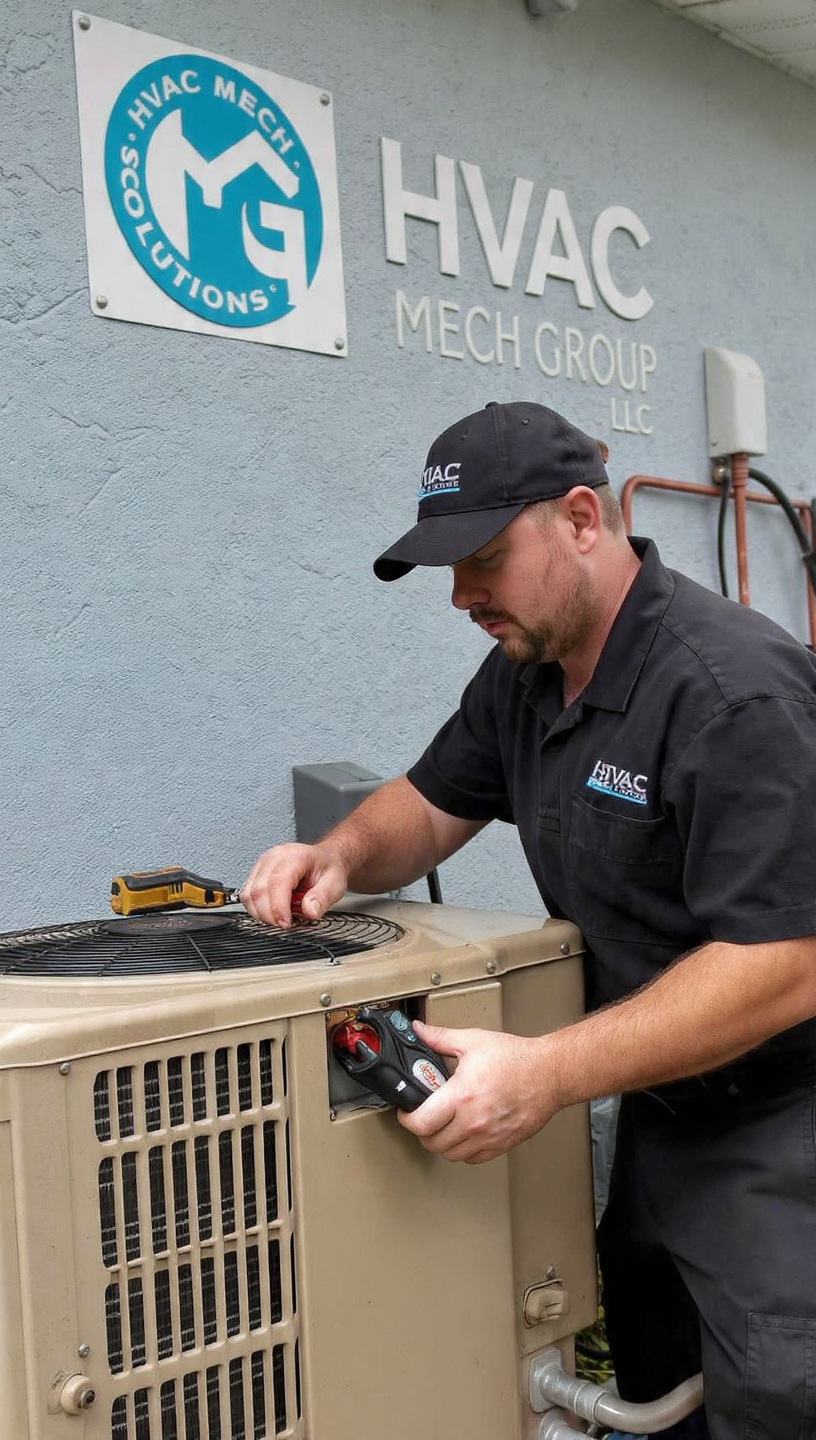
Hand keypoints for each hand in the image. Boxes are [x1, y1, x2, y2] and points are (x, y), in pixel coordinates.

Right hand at [241, 842, 347, 926]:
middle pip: (258, 891)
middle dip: (269, 915)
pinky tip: (272, 911)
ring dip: (261, 914)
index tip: (286, 924)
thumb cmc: (327, 868)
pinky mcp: (256, 873)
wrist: (324, 859)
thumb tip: (309, 911)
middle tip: (285, 925)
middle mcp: (274, 858)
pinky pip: (247, 895)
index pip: (277, 883)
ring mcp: (262, 864)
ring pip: (249, 895)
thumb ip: (322, 898)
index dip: (278, 908)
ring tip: (280, 917)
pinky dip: (257, 909)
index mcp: (295, 857)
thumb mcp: (335, 884)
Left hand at [398, 1021, 556, 1163]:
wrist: (550, 1073)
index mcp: (462, 1096)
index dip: (406, 1119)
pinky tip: (463, 1134)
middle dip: (422, 1131)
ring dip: (441, 1142)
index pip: (421, 1123)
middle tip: (423, 1118)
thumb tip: (419, 1030)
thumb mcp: (474, 1041)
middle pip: (432, 1143)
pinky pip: (472, 1158)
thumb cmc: (516, 1059)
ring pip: (450, 1154)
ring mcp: (488, 1136)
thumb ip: (441, 1037)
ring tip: (442, 1126)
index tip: (406, 1112)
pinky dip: (463, 1150)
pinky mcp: (502, 1144)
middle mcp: (473, 1121)